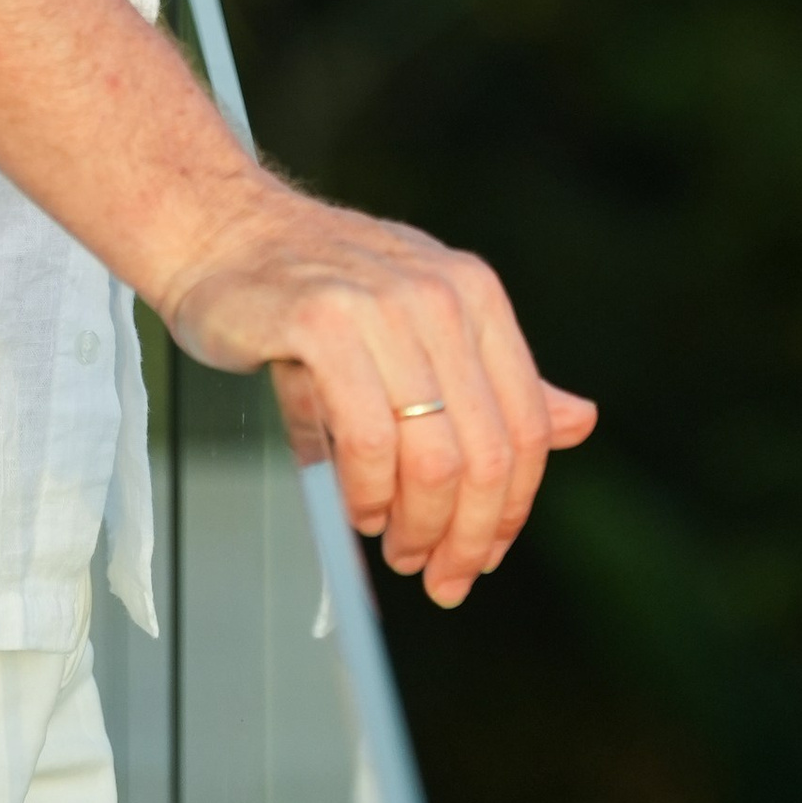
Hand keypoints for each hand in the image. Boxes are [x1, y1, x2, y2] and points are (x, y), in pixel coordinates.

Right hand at [162, 189, 597, 606]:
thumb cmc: (318, 289)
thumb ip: (492, 380)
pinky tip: (356, 508)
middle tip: (436, 575)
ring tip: (393, 543)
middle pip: (484, 453)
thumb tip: (582, 422)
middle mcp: (439, 294)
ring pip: (431, 456)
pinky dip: (367, 494)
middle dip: (465, 536)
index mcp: (475, 294)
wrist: (219, 227)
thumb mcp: (418, 322)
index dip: (509, 510)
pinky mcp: (320, 320)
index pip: (525, 427)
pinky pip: (367, 439)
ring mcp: (380, 304)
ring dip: (415, 524)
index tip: (480, 558)